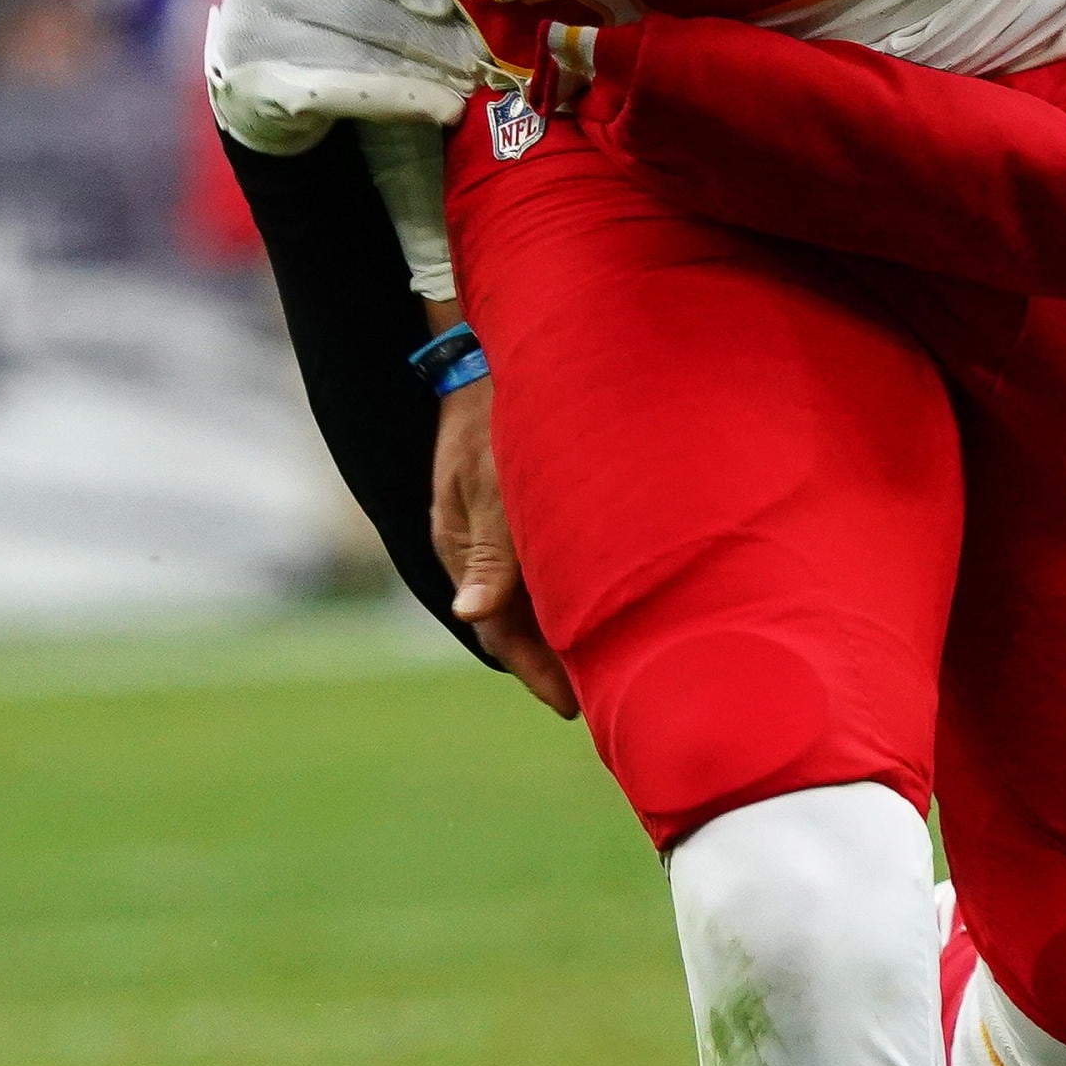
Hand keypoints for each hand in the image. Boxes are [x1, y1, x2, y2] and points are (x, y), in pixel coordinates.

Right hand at [204, 0, 478, 152]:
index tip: (456, 6)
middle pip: (358, 3)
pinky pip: (343, 92)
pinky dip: (399, 100)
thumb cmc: (308, 12)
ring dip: (421, 69)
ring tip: (467, 81)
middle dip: (425, 32)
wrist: (251, 79)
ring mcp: (253, 33)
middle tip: (476, 53)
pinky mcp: (262, 85)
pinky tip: (441, 108)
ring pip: (355, 51)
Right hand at [432, 374, 575, 717]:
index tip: (570, 706)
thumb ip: (489, 551)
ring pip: (526, 599)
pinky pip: (535, 569)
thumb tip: (470, 614)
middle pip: (512, 623)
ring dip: (557, 632)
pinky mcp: (509, 511)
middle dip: (549, 662)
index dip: (534, 670)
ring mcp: (490, 529)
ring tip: (604, 667)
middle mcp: (474, 546)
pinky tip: (592, 605)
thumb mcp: (489, 484)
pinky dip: (560, 596)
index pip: (496, 629)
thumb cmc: (492, 417)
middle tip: (597, 702)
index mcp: (461, 546)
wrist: (488, 359)